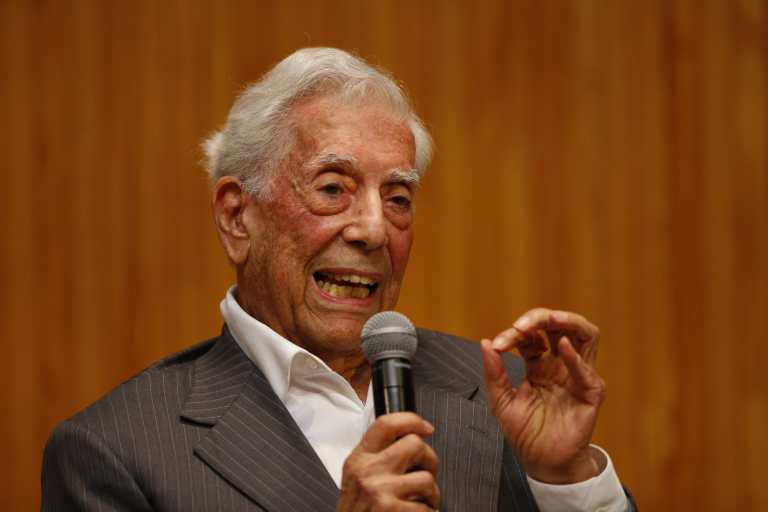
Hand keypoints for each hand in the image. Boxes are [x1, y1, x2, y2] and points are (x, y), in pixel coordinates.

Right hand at [337, 412, 439, 511]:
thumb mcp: (357, 479)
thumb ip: (377, 458)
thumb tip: (412, 440)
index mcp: (358, 459)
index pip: (386, 424)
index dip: (412, 420)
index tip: (427, 428)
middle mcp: (368, 471)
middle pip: (414, 444)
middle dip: (429, 460)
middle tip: (426, 474)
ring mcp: (380, 491)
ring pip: (427, 478)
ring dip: (431, 495)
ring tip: (420, 504)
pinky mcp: (393, 511)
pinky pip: (428, 508)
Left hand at [481, 308, 606, 483]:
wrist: (542, 462)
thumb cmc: (524, 432)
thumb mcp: (501, 401)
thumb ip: (494, 373)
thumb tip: (485, 343)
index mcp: (540, 364)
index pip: (532, 336)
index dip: (514, 334)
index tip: (498, 346)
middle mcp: (561, 365)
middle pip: (560, 326)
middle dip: (542, 317)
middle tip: (522, 325)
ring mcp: (578, 376)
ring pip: (586, 335)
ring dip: (568, 321)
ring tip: (550, 319)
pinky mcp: (590, 393)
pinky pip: (587, 370)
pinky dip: (575, 356)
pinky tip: (563, 346)